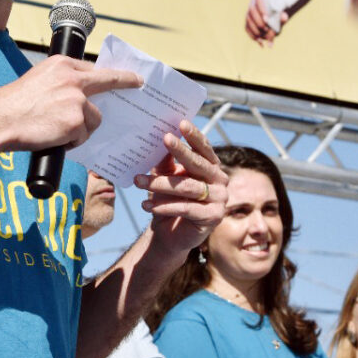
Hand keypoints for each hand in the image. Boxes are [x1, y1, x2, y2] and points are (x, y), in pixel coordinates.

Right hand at [0, 55, 141, 152]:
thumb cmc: (12, 106)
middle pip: (107, 80)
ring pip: (94, 118)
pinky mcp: (77, 121)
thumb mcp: (36, 81)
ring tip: (55, 131)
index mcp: (61, 65)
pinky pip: (83, 135)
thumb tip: (77, 97)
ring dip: (80, 128)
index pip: (91, 68)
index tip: (123, 75)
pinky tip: (54, 138)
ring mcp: (76, 99)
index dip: (107, 74)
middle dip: (125, 80)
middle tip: (138, 82)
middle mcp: (72, 78)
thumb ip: (58, 84)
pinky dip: (72, 141)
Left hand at [134, 120, 226, 256]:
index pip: (204, 148)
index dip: (194, 136)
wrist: (170, 234)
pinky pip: (186, 208)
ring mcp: (219, 199)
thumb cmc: (168, 199)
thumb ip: (166, 161)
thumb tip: (159, 140)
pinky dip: (164, 206)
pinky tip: (146, 205)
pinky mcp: (213, 217)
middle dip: (179, 151)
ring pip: (187, 187)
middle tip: (164, 138)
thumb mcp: (165, 176)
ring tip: (138, 181)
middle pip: (198, 164)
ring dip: (160, 184)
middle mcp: (220, 180)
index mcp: (211, 166)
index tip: (181, 123)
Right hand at [245, 0, 286, 45]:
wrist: (275, 18)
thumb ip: (283, 16)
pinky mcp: (247, 23)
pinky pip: (247, 29)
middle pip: (251, 11)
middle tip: (265, 29)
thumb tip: (284, 18)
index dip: (261, 9)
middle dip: (258, 21)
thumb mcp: (282, 16)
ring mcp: (248, 14)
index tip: (267, 19)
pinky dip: (253, 36)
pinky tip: (260, 42)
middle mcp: (252, 5)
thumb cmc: (279, 15)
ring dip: (255, 29)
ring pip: (248, 21)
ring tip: (263, 35)